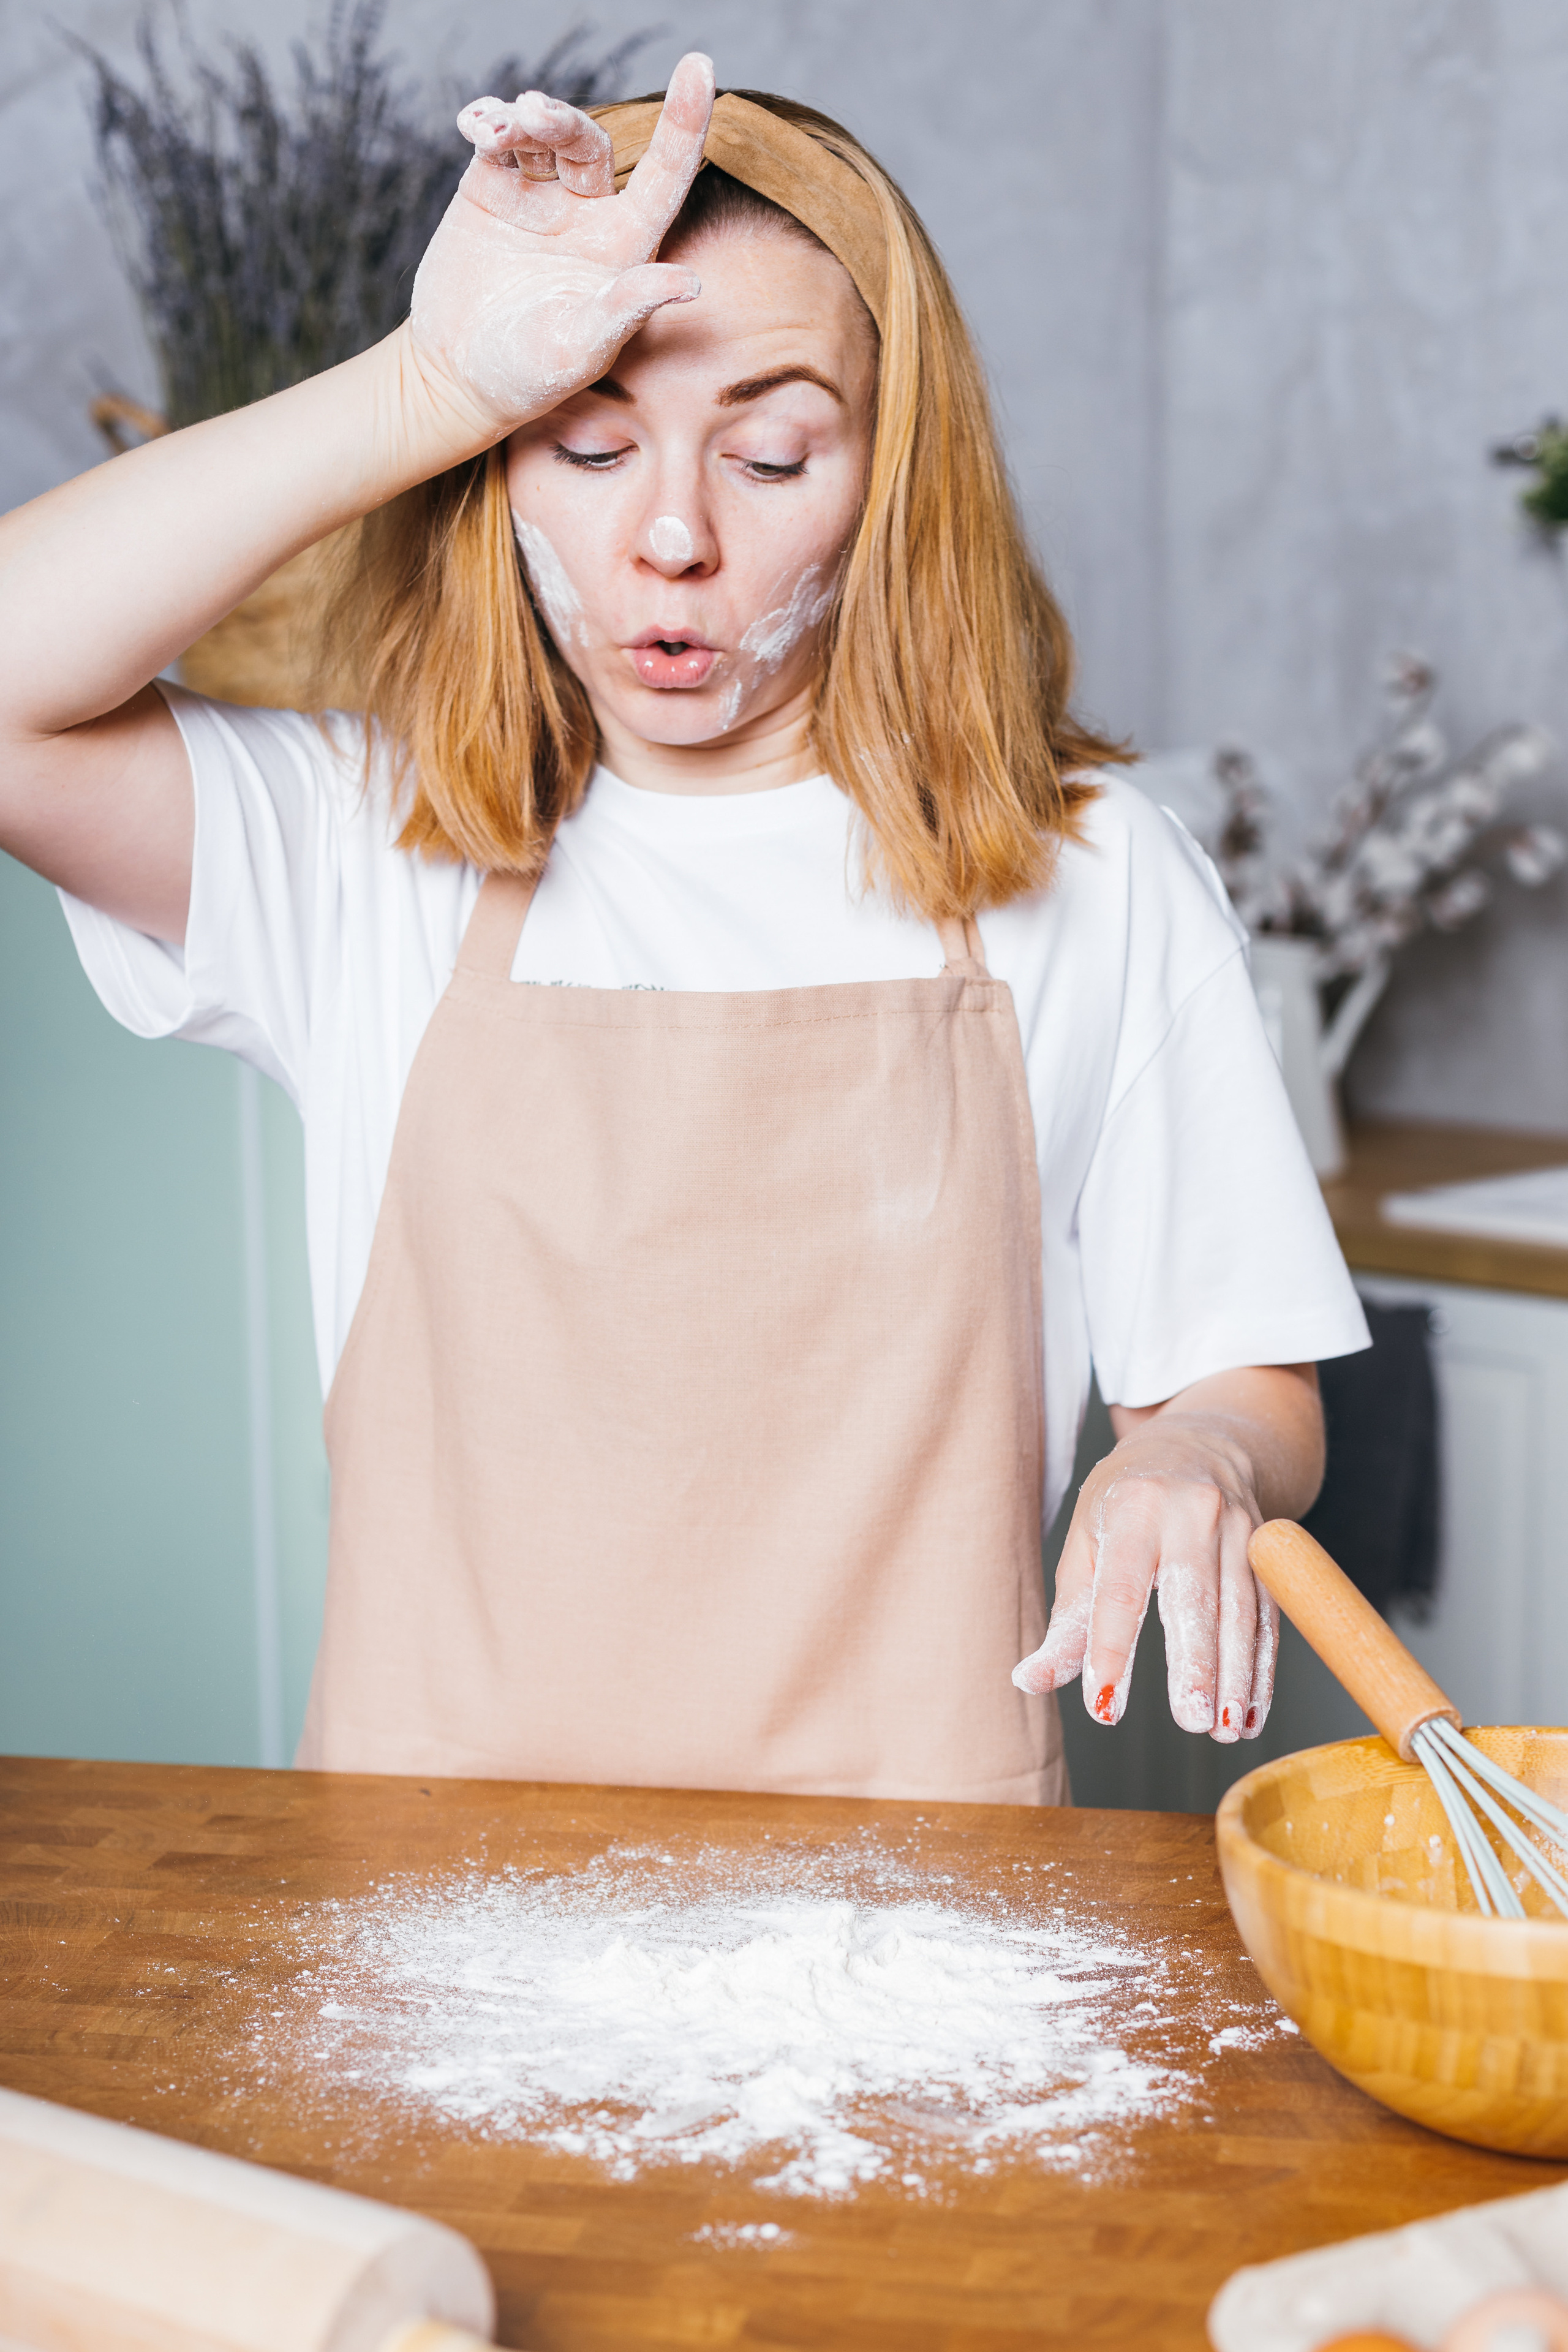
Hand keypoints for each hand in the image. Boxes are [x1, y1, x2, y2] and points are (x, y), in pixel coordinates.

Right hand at [408, 52, 715, 433]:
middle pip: (589, 144)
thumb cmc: (531, 374)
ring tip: (494, 131)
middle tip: (533, 115)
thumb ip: (630, 308)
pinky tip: (475, 125)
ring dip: (521, 119)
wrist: (458, 377)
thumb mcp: (584, 346)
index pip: (666, 174)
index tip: (700, 64)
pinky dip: (487, 122)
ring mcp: (539, 198)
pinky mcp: (491, 191)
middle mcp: (588, 214)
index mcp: (625, 246)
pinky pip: (496, 141)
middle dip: (563, 121)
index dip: (685, 121)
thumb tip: (692, 283)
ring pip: (542, 135)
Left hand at [1012, 1367, 1321, 1742]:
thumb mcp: (1086, 1542)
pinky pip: (1269, 1615)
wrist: (1199, 1445)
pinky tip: (1250, 1711)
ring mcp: (1239, 1528)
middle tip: (1190, 1720)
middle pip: (1195, 1596)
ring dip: (1236, 1676)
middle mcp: (1192, 1511)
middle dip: (1195, 1663)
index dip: (1112, 1648)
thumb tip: (1030, 1680)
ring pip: (1241, 1610)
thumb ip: (1068, 1617)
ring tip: (1224, 1727)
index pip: (1121, 1587)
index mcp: (1134, 1506)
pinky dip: (1262, 1667)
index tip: (1104, 1705)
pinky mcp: (1267, 1551)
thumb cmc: (1127, 1500)